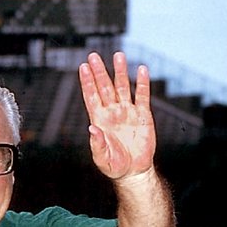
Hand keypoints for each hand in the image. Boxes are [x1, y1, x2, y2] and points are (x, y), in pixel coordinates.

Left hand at [78, 51, 155, 180]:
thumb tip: (91, 128)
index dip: (87, 82)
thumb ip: (97, 143)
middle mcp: (112, 112)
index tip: (83, 66)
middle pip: (105, 87)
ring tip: (118, 55)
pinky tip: (141, 69)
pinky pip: (142, 96)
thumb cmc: (114, 166)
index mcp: (100, 119)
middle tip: (93, 55)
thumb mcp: (102, 157)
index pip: (92, 96)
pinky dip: (142, 83)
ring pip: (122, 87)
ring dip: (120, 71)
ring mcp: (127, 111)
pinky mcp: (143, 115)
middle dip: (100, 72)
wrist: (134, 171)